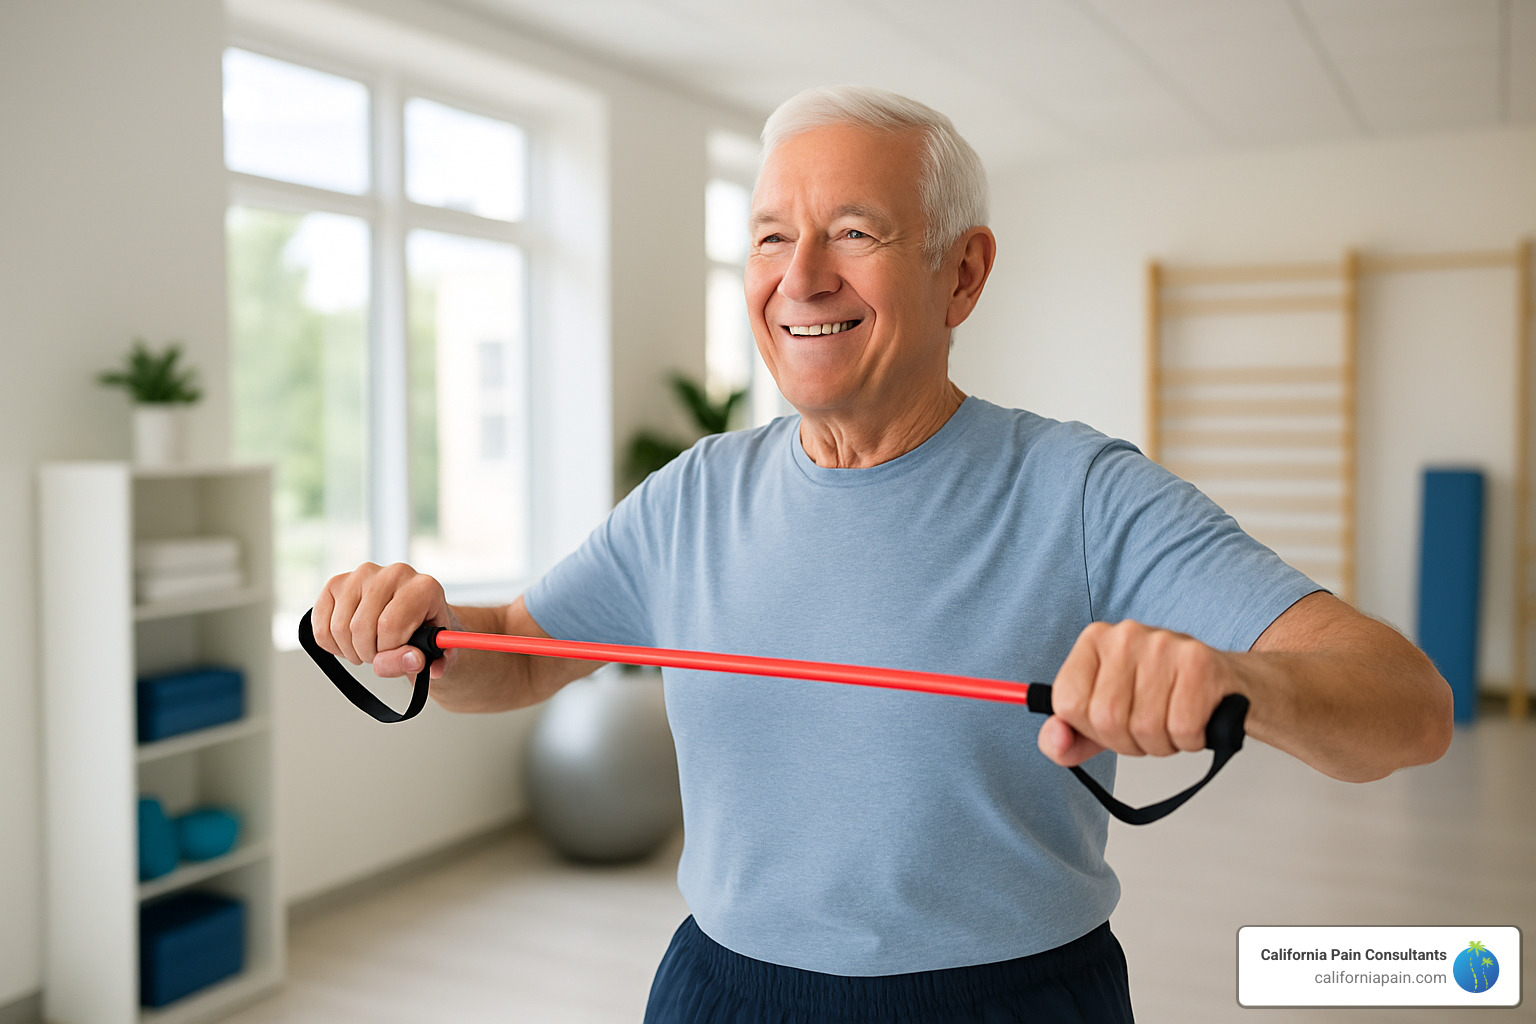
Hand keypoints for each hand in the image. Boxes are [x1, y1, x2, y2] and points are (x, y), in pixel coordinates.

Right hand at [311, 562, 457, 680]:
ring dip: (351, 651)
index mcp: (423, 588)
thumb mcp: (433, 653)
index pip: (390, 625)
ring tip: (369, 648)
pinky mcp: (337, 583)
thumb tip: (411, 660)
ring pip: (340, 628)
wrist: (416, 616)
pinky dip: (332, 645)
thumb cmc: (425, 633)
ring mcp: (362, 575)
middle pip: (361, 627)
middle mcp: (393, 574)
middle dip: (369, 654)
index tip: (397, 655)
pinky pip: (321, 625)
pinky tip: (350, 644)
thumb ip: (424, 661)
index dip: (389, 652)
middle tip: (381, 656)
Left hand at [1037, 620, 1235, 766]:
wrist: (1225, 686)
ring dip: (1161, 744)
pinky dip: (1189, 740)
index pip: (1068, 704)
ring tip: (1171, 723)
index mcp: (1093, 641)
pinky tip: (1196, 721)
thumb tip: (1056, 738)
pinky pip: (1181, 728)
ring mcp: (1163, 645)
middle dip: (1128, 742)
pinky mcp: (1198, 663)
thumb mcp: (1099, 720)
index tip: (1111, 724)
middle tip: (1146, 729)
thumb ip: (1063, 737)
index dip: (1091, 731)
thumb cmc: (1158, 700)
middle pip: (1106, 718)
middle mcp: (1124, 635)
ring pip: (1144, 727)